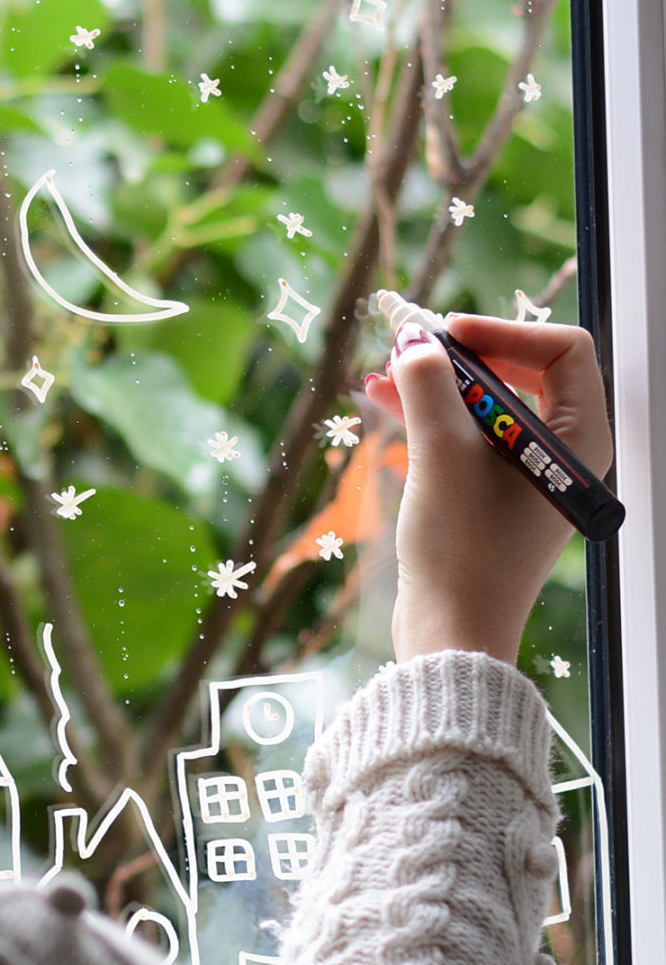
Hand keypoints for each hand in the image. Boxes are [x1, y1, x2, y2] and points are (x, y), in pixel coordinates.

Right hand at [364, 314, 613, 665]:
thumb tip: (413, 339)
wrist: (452, 632)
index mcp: (579, 439)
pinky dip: (431, 415)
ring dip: (438, 384)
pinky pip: (466, 435)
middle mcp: (562, 452)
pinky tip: (385, 399)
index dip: (503, 332)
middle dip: (462, 356)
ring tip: (386, 371)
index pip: (562, 350)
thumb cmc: (463, 549)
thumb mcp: (442, 454)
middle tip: (412, 348)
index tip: (448, 334)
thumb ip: (429, 385)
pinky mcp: (492, 493)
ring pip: (486, 403)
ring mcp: (527, 474)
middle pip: (520, 372)